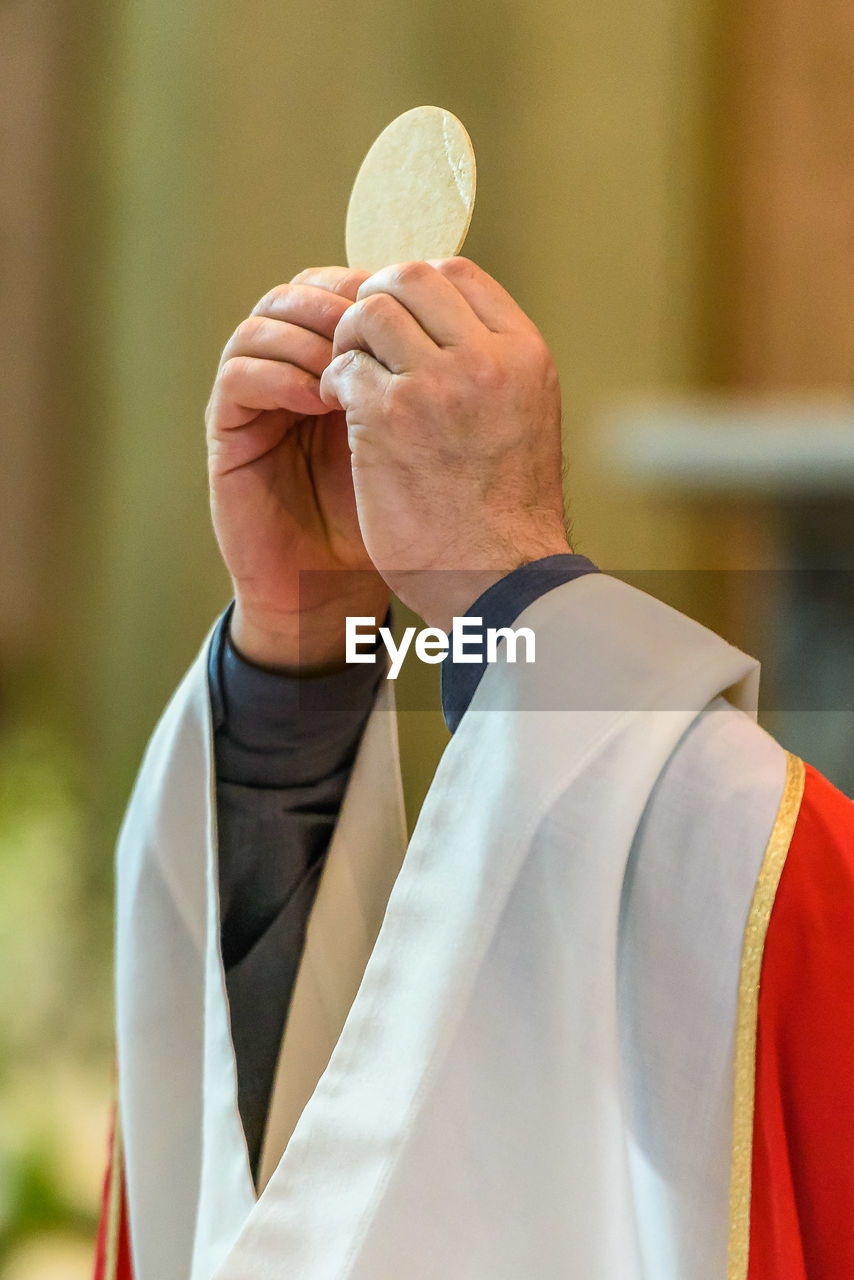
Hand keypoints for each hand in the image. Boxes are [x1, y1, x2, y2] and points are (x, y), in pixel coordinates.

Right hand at [206, 267, 388, 669]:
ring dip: (305, 333)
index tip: (405, 304)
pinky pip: (238, 376)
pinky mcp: (230, 433)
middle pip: (295, 292)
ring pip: (261, 323)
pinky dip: (276, 374)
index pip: (337, 289)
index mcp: (336, 364)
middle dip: (335, 299)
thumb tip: (455, 316)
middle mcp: (291, 372)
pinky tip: (317, 396)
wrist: (339, 589)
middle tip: (369, 323)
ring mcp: (257, 400)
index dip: (366, 284)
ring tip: (346, 361)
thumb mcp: (417, 439)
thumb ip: (423, 382)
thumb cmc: (388, 519)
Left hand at [319, 258, 569, 629]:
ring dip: (348, 341)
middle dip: (372, 302)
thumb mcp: (525, 416)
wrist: (500, 578)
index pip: (457, 273)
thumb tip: (442, 323)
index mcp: (524, 353)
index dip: (413, 286)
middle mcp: (486, 359)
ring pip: (368, 314)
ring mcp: (437, 386)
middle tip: (361, 343)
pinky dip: (331, 383)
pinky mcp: (390, 420)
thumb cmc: (506, 510)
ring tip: (349, 380)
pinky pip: (343, 368)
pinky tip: (339, 411)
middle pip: (408, 277)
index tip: (397, 321)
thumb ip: (491, 366)